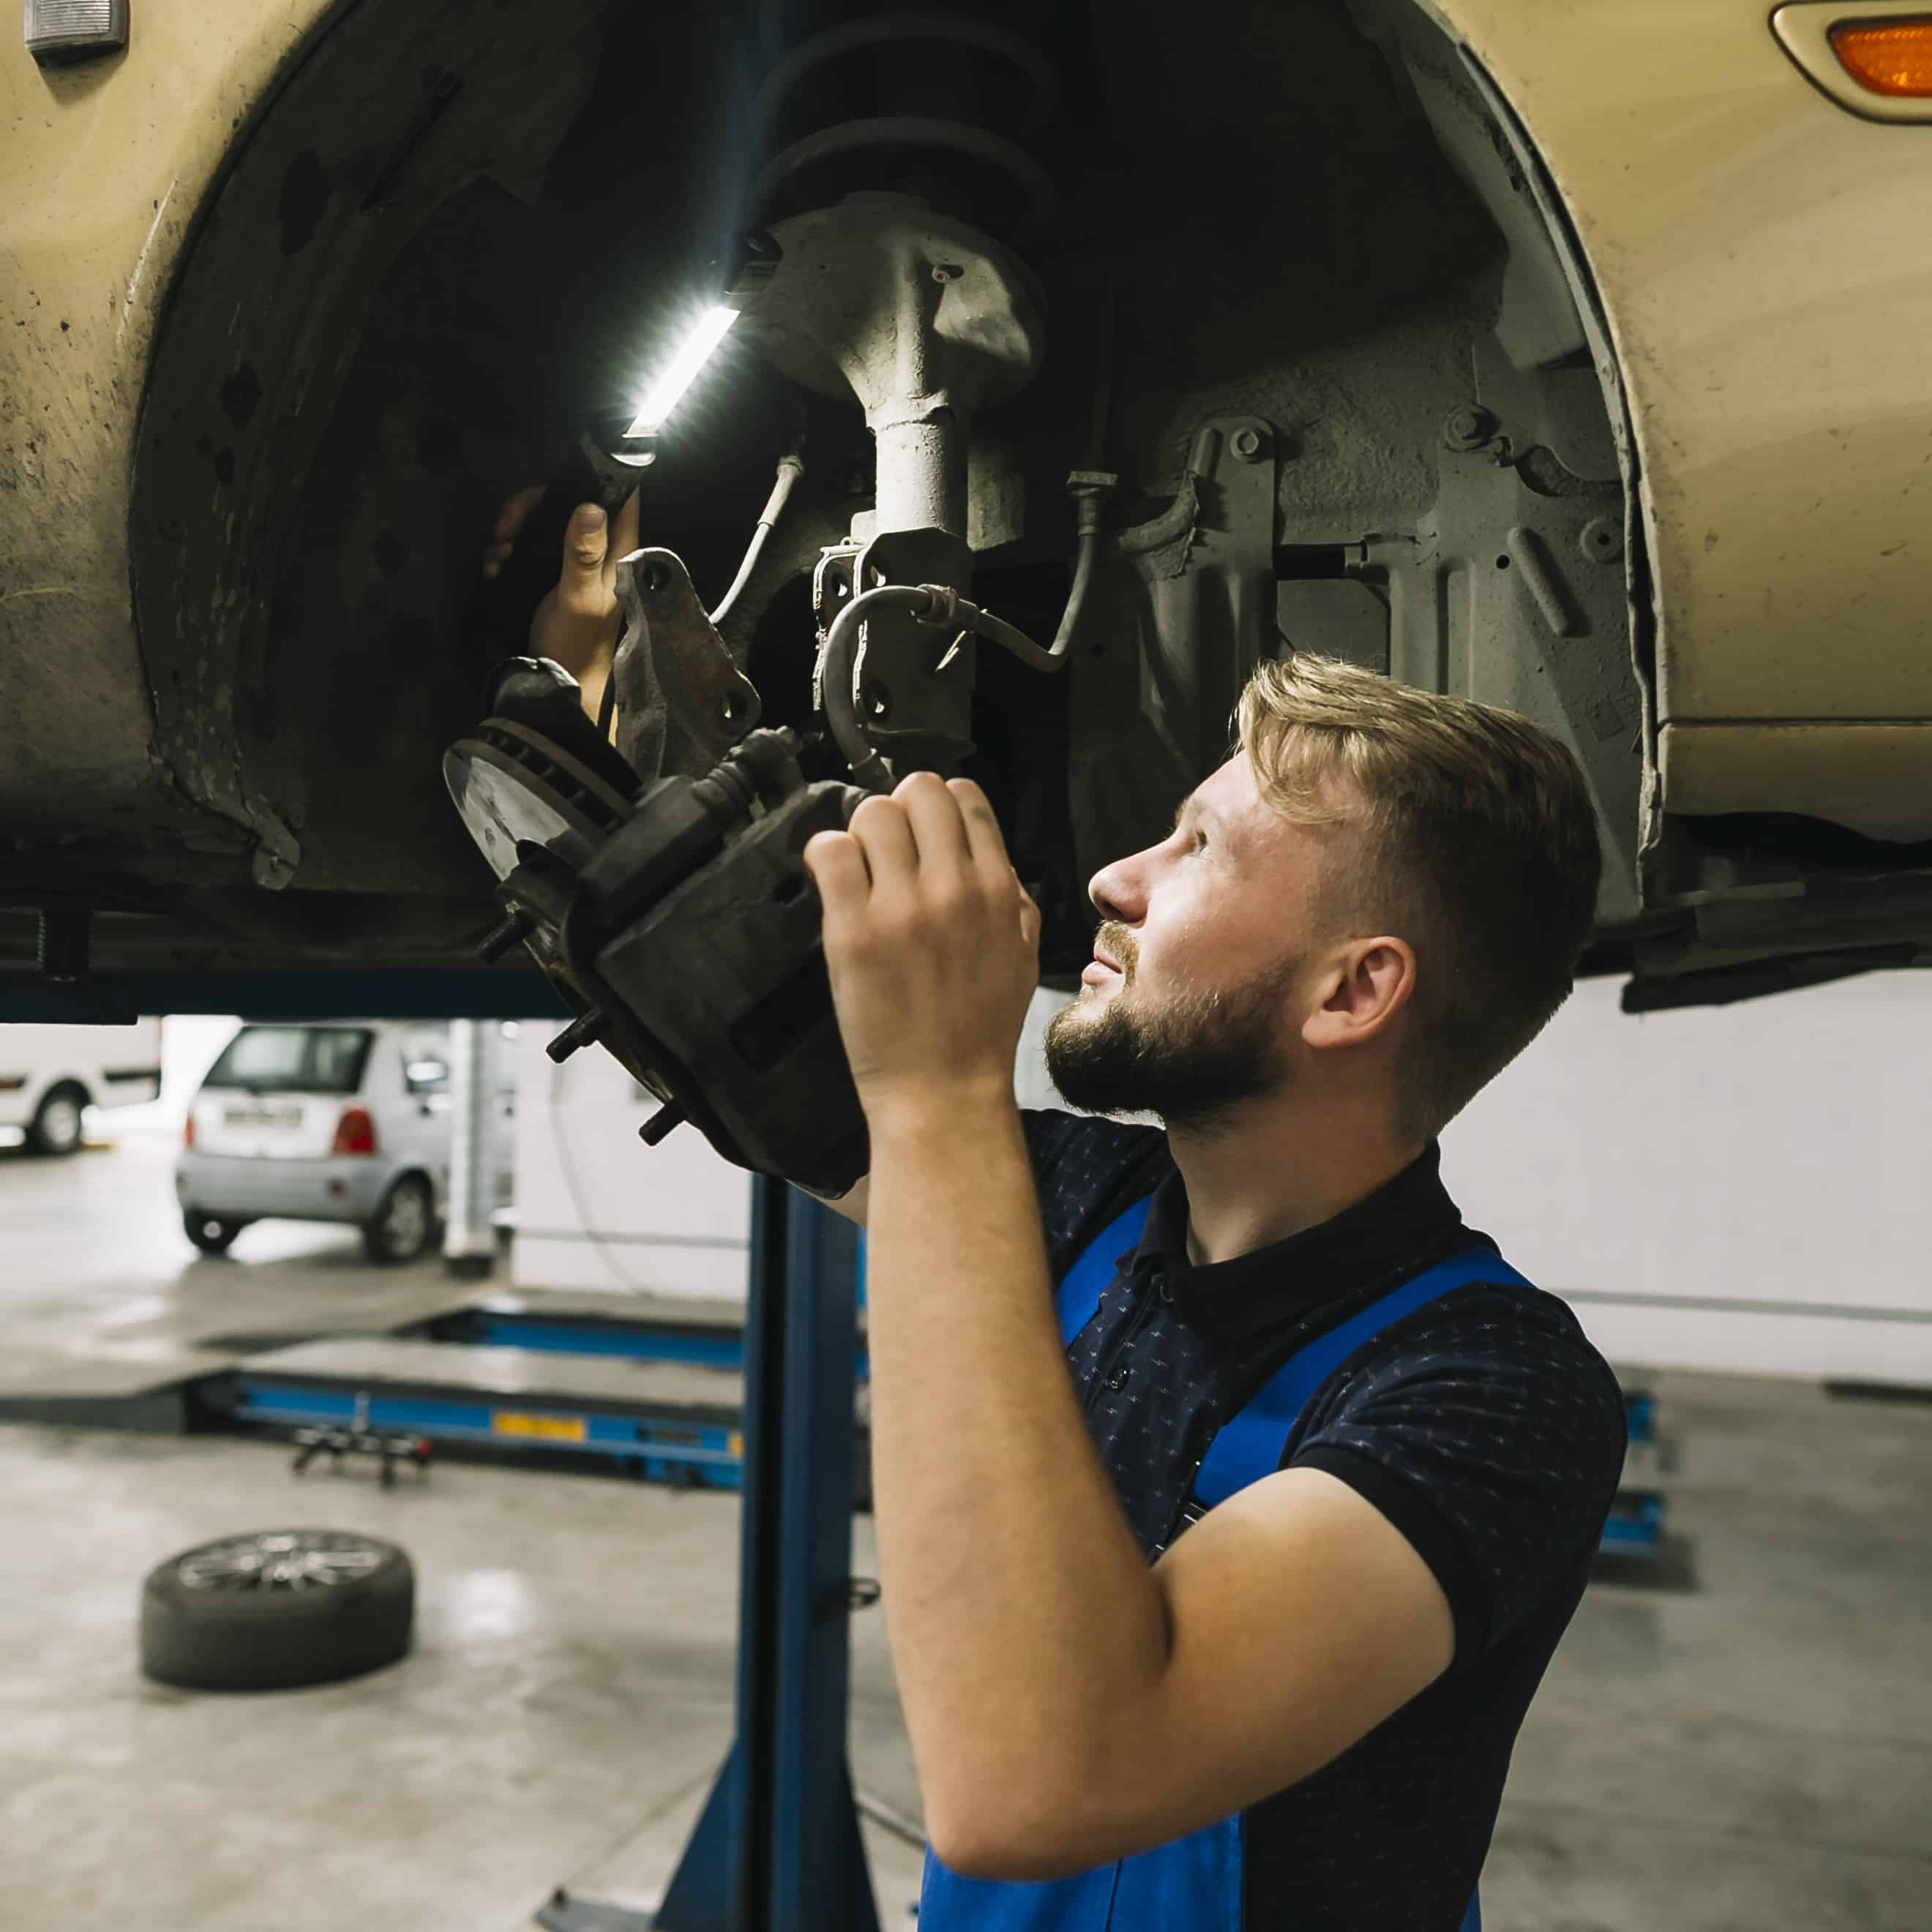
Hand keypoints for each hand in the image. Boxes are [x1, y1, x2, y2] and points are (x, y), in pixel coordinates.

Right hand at [482, 486, 639, 736]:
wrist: (557, 682)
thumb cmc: (575, 643)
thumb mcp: (579, 598)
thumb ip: (585, 555)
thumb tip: (591, 505)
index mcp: (617, 554)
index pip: (620, 501)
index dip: (594, 479)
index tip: (558, 477)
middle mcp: (597, 552)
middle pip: (568, 505)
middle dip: (531, 508)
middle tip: (504, 527)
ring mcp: (571, 563)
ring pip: (542, 525)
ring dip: (513, 531)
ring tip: (497, 553)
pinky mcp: (548, 576)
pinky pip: (526, 548)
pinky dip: (507, 552)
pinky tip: (493, 566)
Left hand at [805, 773, 1039, 1122]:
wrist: (943, 1091)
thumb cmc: (980, 1030)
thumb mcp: (1022, 954)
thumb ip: (1011, 897)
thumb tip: (986, 856)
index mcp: (997, 889)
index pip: (965, 798)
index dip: (938, 809)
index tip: (922, 836)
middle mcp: (952, 887)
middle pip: (918, 791)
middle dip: (899, 812)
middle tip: (888, 851)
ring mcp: (901, 907)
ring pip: (872, 813)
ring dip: (861, 835)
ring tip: (861, 873)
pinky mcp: (852, 931)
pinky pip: (831, 852)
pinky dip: (826, 856)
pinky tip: (834, 883)